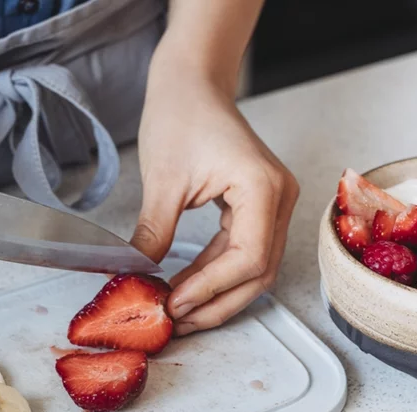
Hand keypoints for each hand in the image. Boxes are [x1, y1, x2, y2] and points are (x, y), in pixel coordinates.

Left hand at [133, 70, 297, 335]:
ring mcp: (275, 205)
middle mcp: (280, 199)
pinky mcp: (260, 208)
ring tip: (178, 312)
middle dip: (217, 303)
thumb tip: (137, 279)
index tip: (174, 305)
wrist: (193, 83)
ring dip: (217, 295)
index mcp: (264, 187)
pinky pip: (244, 253)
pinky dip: (216, 275)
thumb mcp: (162, 180)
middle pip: (259, 273)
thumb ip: (154, 234)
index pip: (249, 258)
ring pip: (255, 270)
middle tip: (176, 322)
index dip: (211, 289)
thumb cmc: (182, 115)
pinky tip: (186, 287)